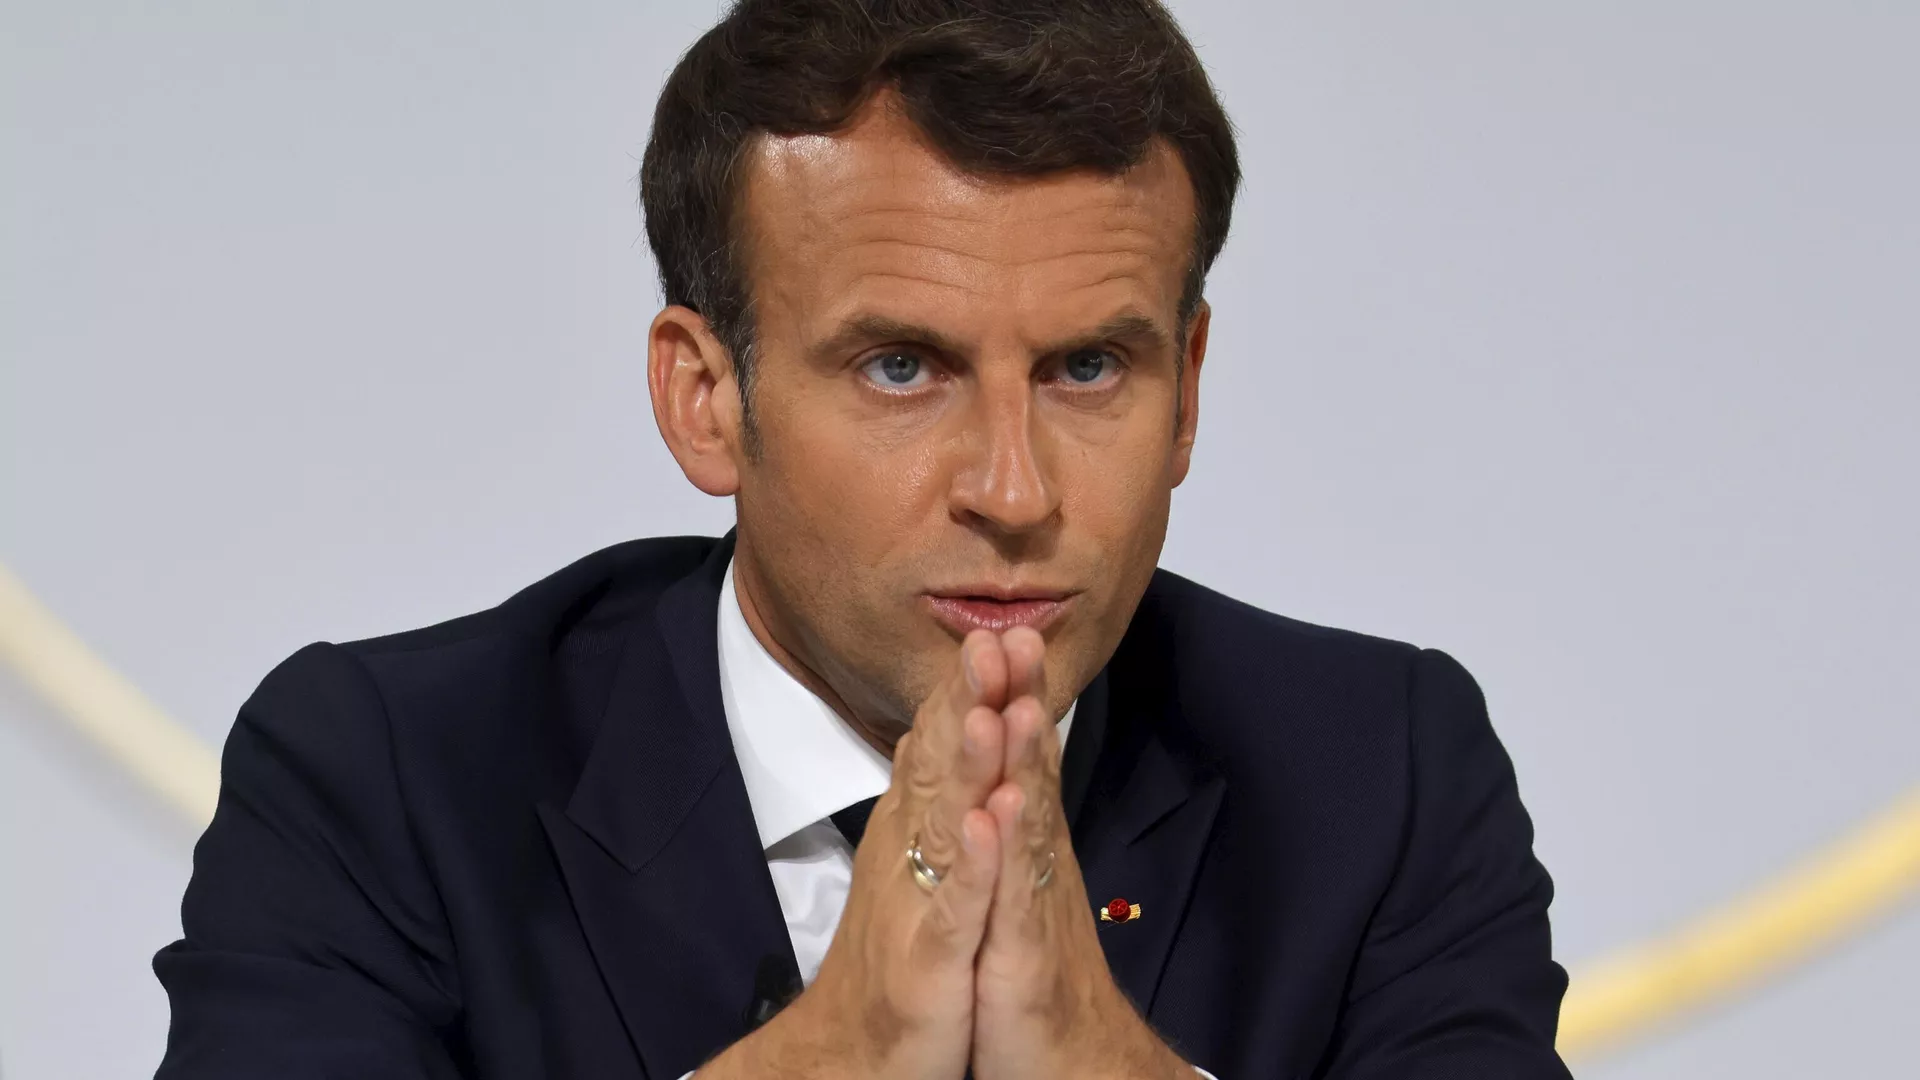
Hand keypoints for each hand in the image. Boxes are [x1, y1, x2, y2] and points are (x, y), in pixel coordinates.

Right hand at [697, 631, 1014, 1079]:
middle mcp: (909, 853)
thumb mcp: (918, 867)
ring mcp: (919, 901)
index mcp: (914, 831)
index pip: (941, 746)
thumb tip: (930, 729)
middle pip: (939, 766)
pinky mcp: (931, 957)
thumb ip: (927, 796)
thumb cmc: (900, 960)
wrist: (857, 1054)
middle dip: (968, 702)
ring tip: (990, 711)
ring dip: (968, 767)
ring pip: (945, 822)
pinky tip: (985, 825)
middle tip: (992, 637)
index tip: (999, 630)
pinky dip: (970, 863)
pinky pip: (954, 904)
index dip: (969, 689)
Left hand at [969, 627, 1191, 1079]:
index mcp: (1026, 848)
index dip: (1009, 695)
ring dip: (1021, 762)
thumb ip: (1015, 832)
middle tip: (1016, 633)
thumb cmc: (1031, 979)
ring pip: (1028, 822)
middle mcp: (1037, 866)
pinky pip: (1012, 899)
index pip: (1018, 758)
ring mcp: (1033, 907)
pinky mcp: (1022, 957)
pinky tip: (1000, 813)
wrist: (1070, 1064)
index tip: (1002, 630)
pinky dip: (1004, 855)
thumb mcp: (1015, 893)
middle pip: (1031, 772)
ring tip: (1013, 703)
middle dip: (1020, 701)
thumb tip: (1011, 778)